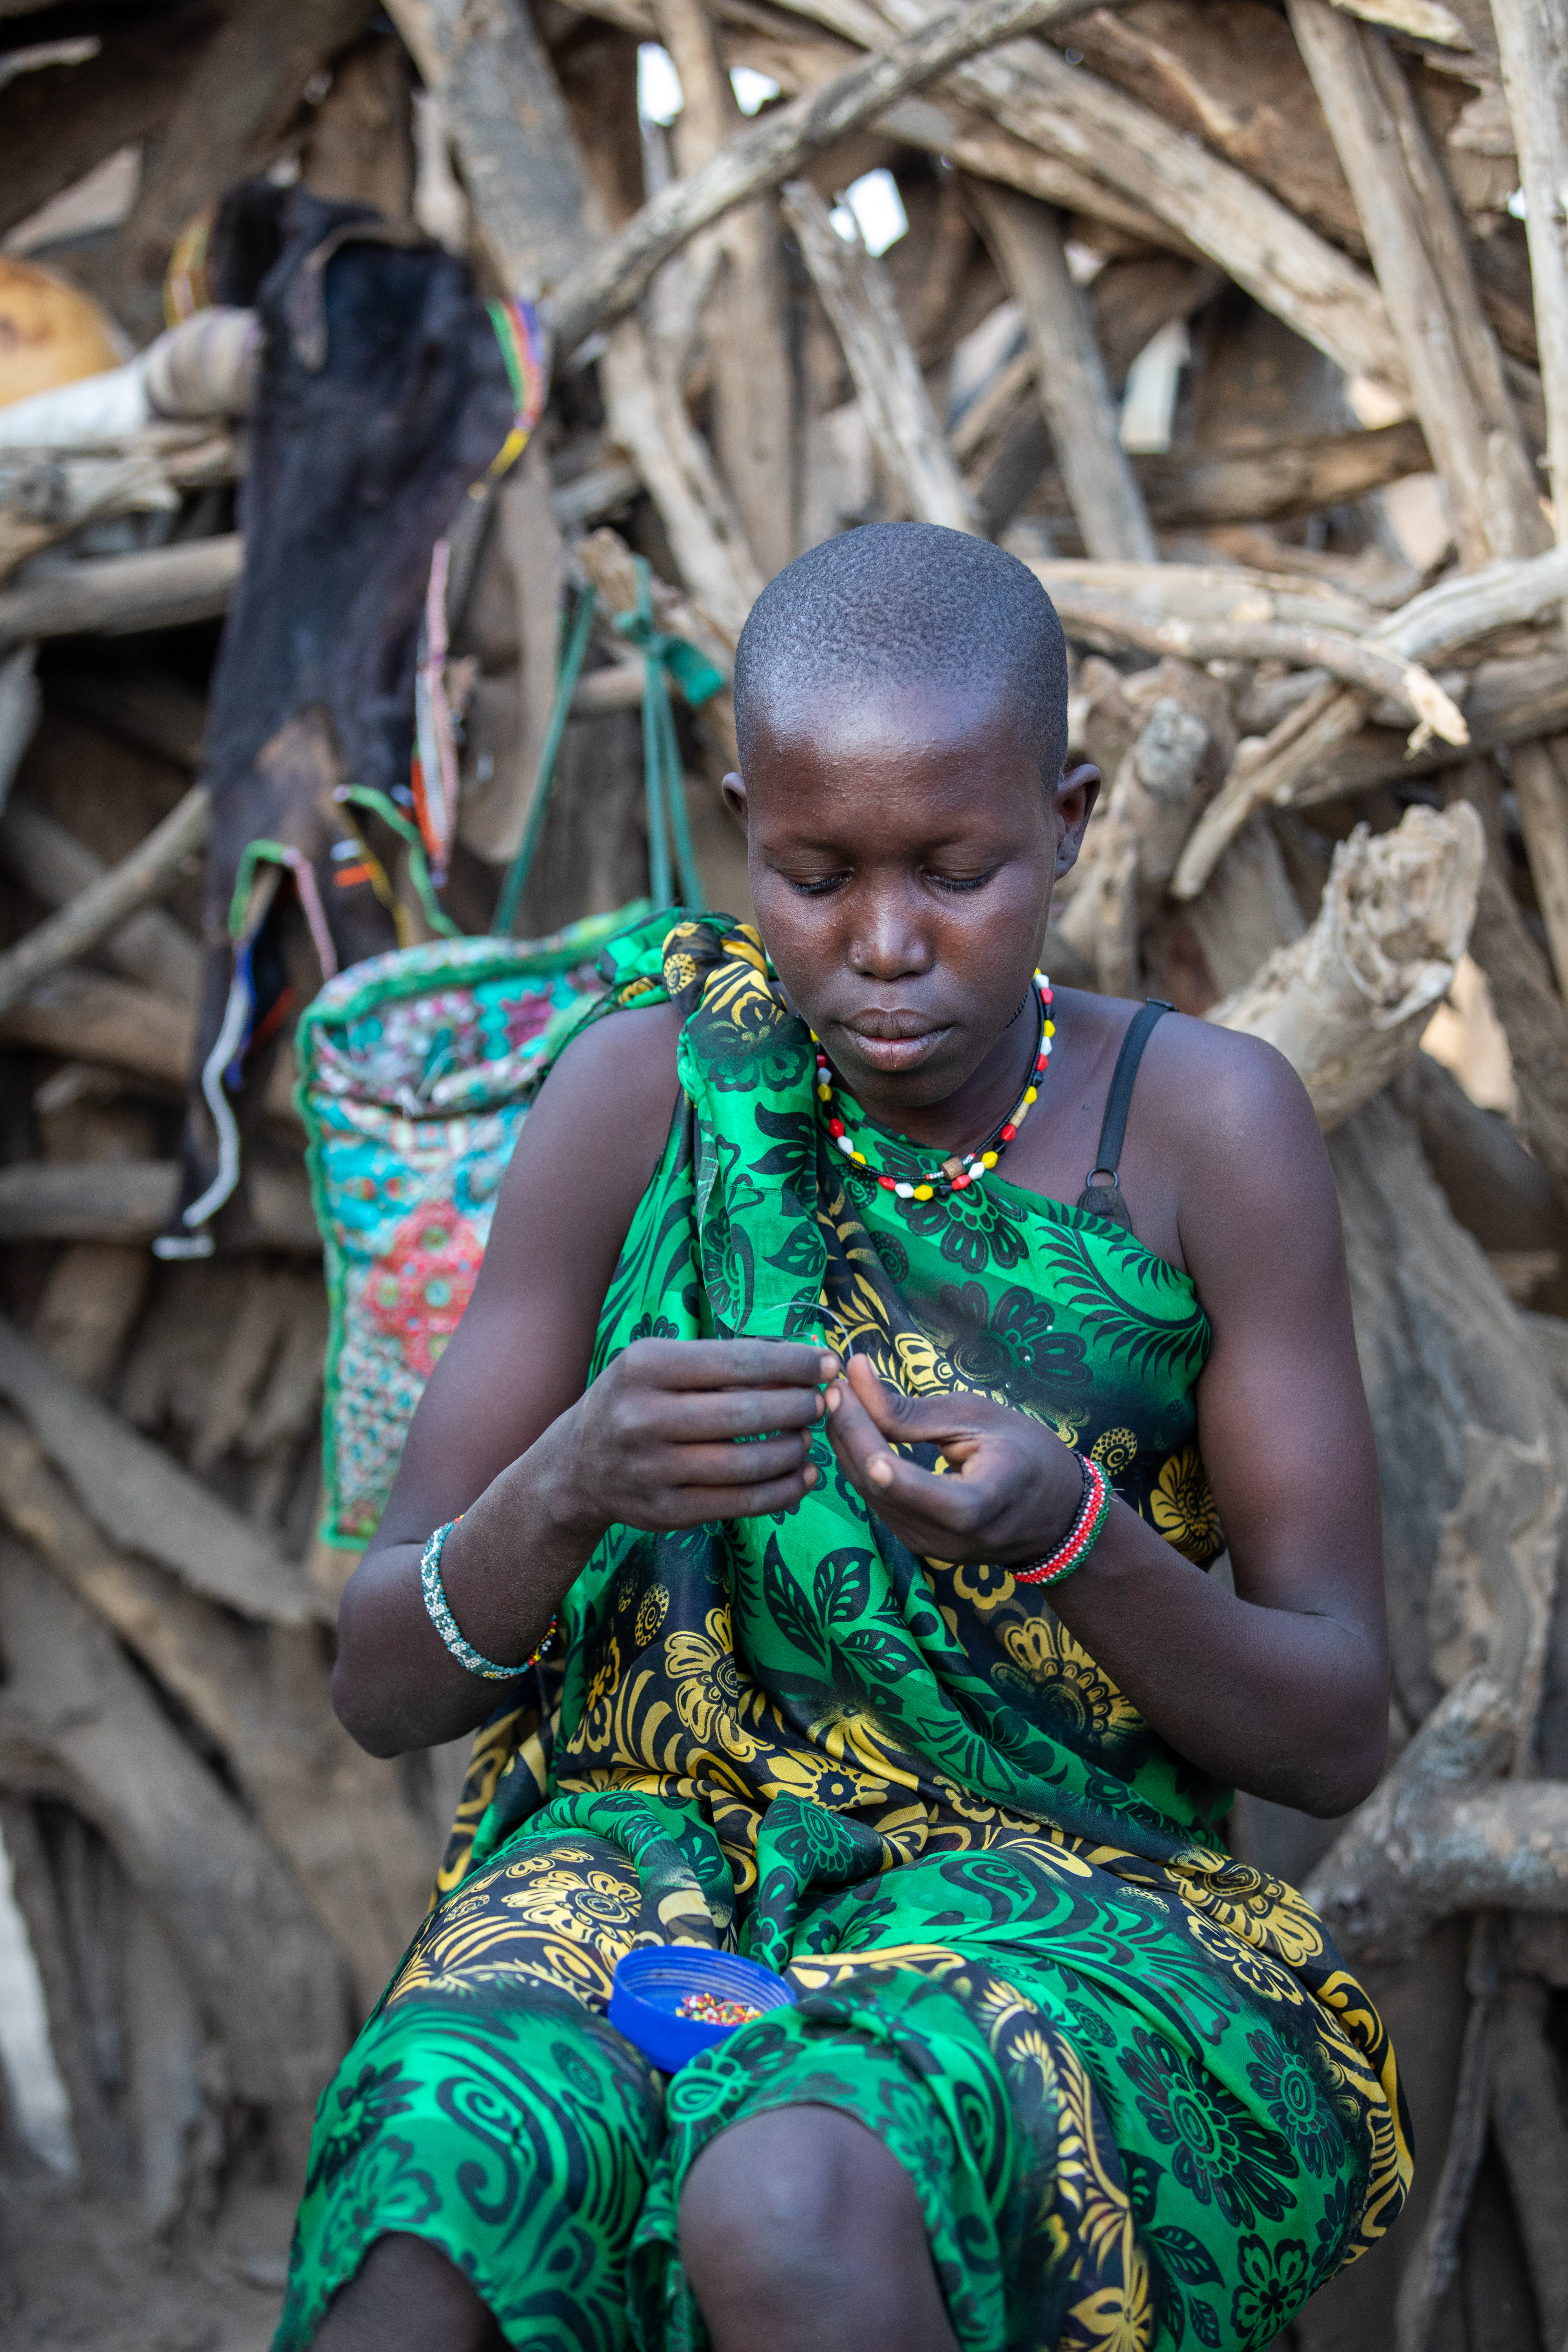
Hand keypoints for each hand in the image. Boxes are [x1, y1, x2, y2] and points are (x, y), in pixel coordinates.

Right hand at [550, 1337, 838, 1535]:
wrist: (577, 1467)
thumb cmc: (634, 1402)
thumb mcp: (658, 1364)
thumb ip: (719, 1361)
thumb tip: (801, 1360)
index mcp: (646, 1366)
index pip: (739, 1361)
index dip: (793, 1364)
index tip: (827, 1364)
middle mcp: (644, 1417)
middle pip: (747, 1413)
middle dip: (799, 1407)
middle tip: (822, 1403)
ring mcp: (653, 1469)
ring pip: (748, 1463)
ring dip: (794, 1450)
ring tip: (809, 1438)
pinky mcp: (665, 1512)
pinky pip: (740, 1503)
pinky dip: (783, 1491)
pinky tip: (803, 1477)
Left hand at [823, 1356, 1084, 1565]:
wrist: (1055, 1513)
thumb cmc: (1025, 1452)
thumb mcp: (976, 1417)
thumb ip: (910, 1409)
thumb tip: (856, 1373)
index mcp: (976, 1507)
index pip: (903, 1481)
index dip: (863, 1437)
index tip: (840, 1389)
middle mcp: (947, 1539)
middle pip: (876, 1485)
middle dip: (847, 1432)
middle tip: (833, 1385)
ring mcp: (928, 1548)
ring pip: (868, 1495)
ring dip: (847, 1446)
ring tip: (843, 1401)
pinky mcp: (916, 1545)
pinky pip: (877, 1501)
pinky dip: (861, 1464)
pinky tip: (857, 1432)